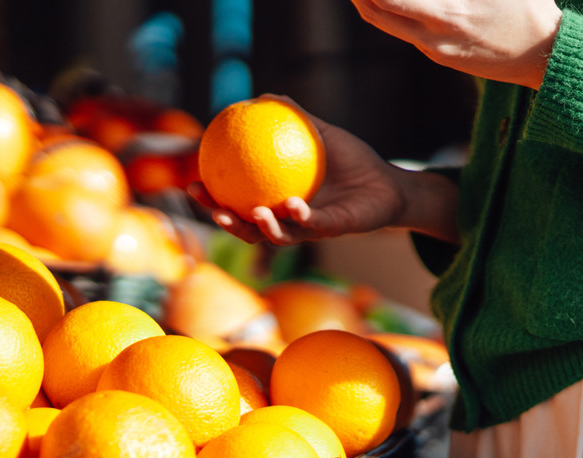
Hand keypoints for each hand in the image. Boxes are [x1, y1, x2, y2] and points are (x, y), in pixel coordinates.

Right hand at [190, 98, 458, 244]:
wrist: (389, 183)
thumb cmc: (352, 160)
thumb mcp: (321, 134)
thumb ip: (294, 118)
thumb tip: (262, 97)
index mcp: (277, 200)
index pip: (237, 203)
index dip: (213, 200)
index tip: (193, 184)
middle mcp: (289, 220)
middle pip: (248, 228)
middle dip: (227, 223)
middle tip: (213, 208)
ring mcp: (310, 228)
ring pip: (279, 236)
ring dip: (263, 228)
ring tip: (254, 212)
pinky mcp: (334, 230)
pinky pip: (313, 225)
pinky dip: (301, 217)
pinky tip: (293, 204)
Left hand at [351, 0, 561, 88]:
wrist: (547, 56)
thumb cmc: (529, 8)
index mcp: (447, 13)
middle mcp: (435, 37)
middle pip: (376, 13)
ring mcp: (437, 51)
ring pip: (389, 24)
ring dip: (373, 2)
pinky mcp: (443, 58)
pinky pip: (409, 33)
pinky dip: (395, 12)